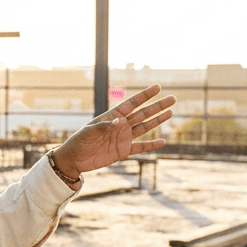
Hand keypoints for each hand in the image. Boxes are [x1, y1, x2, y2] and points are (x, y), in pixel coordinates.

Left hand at [51, 84, 174, 176]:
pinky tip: (162, 141)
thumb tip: (119, 121)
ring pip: (145, 127)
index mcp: (112, 117)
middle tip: (173, 98)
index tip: (158, 87)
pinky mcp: (123, 151)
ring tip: (171, 112)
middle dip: (158, 106)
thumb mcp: (88, 132)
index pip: (132, 103)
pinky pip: (141, 147)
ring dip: (158, 120)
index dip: (145, 95)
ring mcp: (123, 138)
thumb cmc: (78, 142)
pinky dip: (151, 145)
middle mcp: (120, 126)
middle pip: (143, 113)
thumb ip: (103, 126)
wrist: (74, 159)